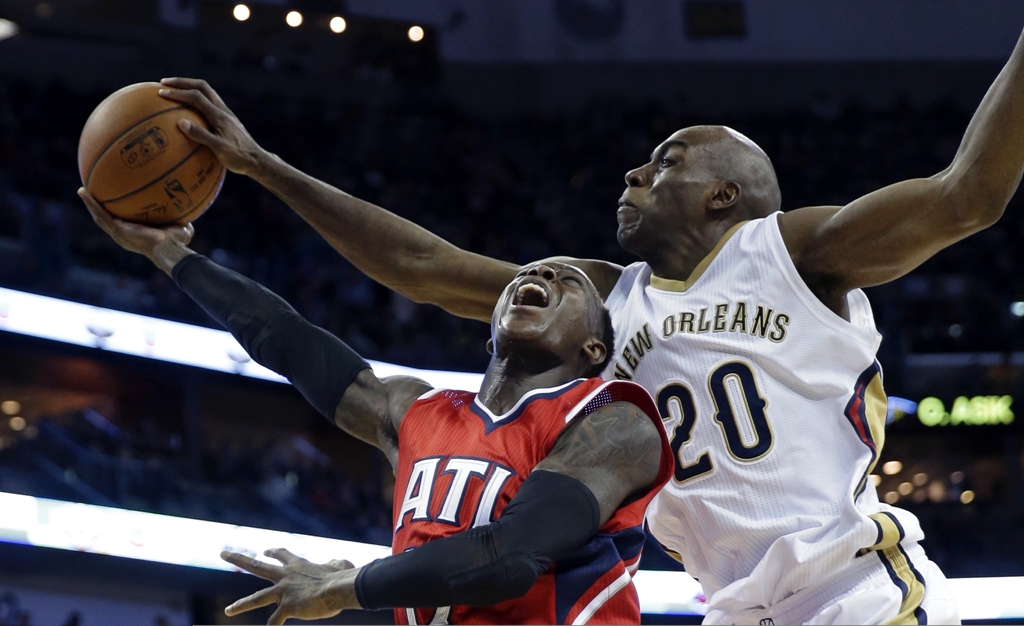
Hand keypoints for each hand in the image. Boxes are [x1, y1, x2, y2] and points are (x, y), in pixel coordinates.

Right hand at [79, 188, 194, 274]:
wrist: (167, 247)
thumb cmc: (176, 241)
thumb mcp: (180, 228)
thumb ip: (182, 222)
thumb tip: (190, 215)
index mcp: (135, 235)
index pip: (123, 224)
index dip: (117, 215)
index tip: (114, 205)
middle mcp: (123, 235)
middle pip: (107, 219)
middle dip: (99, 208)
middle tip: (92, 195)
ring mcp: (117, 233)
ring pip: (99, 216)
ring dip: (91, 203)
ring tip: (83, 190)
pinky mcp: (115, 229)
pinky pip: (100, 214)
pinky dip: (91, 203)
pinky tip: (84, 192)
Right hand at [158, 77, 265, 176]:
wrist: (257, 161)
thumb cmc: (239, 157)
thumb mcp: (219, 149)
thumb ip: (201, 135)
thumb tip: (181, 122)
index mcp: (219, 115)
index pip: (196, 97)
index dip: (178, 93)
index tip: (161, 92)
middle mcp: (223, 110)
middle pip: (202, 87)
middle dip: (182, 83)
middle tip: (164, 83)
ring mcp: (225, 114)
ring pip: (206, 93)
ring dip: (190, 88)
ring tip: (173, 91)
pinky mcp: (226, 120)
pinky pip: (209, 104)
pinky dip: (196, 101)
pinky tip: (187, 110)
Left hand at [221, 548, 360, 624]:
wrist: (338, 588)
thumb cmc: (342, 577)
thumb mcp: (338, 565)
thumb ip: (334, 564)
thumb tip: (335, 564)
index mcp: (298, 564)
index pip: (281, 554)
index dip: (272, 552)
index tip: (265, 551)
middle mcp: (286, 576)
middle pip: (257, 566)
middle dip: (238, 559)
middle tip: (222, 553)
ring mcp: (284, 591)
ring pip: (256, 598)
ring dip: (240, 605)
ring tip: (228, 611)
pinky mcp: (287, 607)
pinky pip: (275, 621)